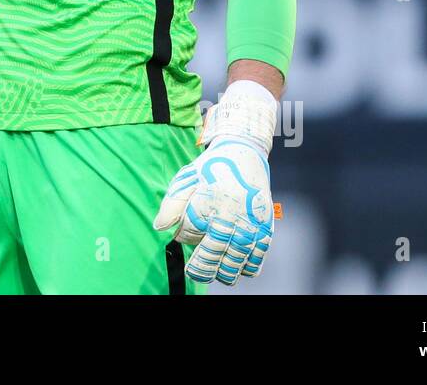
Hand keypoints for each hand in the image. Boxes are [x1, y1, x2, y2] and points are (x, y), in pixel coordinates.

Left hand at [154, 79, 277, 284]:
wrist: (245, 152)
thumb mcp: (186, 178)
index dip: (184, 237)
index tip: (182, 236)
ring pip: (236, 257)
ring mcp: (251, 220)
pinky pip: (258, 254)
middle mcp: (231, 211)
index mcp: (208, 198)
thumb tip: (160, 227)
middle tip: (195, 272)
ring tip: (215, 274)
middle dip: (202, 265)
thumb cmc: (212, 166)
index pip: (191, 230)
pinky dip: (248, 266)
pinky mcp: (266, 224)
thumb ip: (171, 203)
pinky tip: (238, 268)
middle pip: (214, 250)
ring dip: (224, 271)